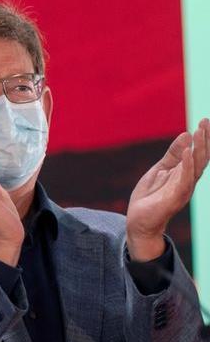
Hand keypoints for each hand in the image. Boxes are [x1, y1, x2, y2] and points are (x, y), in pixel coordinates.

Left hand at [126, 118, 208, 260]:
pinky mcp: (175, 198)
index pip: (198, 154)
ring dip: (198, 150)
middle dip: (204, 140)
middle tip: (205, 122)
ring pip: (195, 167)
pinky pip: (184, 181)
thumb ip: (172, 155)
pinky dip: (186, 166)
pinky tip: (186, 153)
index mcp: (185, 174)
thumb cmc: (150, 196)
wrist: (139, 220)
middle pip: (201, 158)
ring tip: (199, 132)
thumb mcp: (160, 169)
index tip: (205, 121)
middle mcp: (188, 181)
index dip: (203, 138)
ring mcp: (183, 190)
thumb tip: (186, 134)